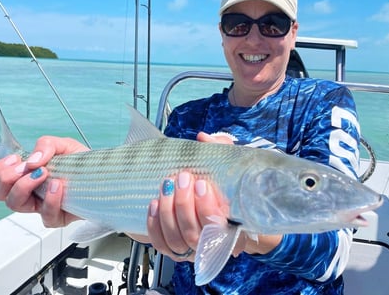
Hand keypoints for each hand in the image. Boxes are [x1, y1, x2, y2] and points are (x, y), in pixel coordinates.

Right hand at [0, 136, 87, 226]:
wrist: (103, 175)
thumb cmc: (81, 162)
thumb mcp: (64, 145)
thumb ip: (46, 145)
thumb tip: (32, 160)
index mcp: (26, 175)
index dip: (1, 169)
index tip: (17, 159)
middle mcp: (30, 193)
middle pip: (0, 193)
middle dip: (8, 178)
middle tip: (27, 168)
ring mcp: (41, 206)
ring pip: (16, 205)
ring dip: (25, 186)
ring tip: (44, 173)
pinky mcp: (57, 218)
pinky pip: (46, 216)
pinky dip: (50, 200)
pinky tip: (59, 186)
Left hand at [146, 130, 239, 261]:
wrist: (215, 203)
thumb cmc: (223, 184)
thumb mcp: (226, 164)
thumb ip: (219, 149)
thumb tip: (203, 138)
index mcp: (233, 229)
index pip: (219, 226)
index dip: (207, 206)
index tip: (201, 183)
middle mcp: (212, 245)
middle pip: (194, 235)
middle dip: (184, 205)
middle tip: (182, 178)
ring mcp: (192, 250)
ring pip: (176, 240)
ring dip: (168, 212)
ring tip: (167, 186)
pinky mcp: (174, 249)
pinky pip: (161, 244)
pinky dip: (154, 225)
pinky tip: (155, 203)